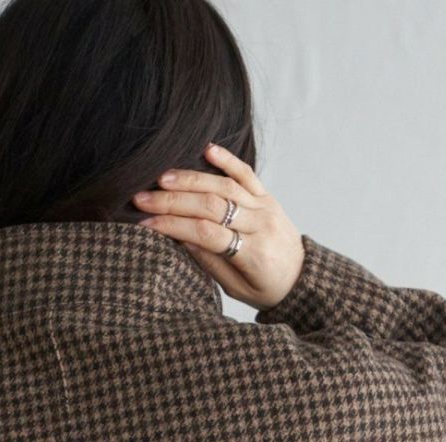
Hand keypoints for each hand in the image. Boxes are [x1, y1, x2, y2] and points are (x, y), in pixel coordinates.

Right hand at [131, 142, 304, 310]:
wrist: (303, 278)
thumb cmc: (267, 289)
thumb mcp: (238, 288)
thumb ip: (212, 263)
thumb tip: (181, 238)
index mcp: (252, 254)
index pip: (206, 234)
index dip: (174, 227)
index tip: (146, 224)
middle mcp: (260, 225)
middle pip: (212, 206)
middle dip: (173, 201)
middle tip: (143, 198)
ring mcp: (266, 207)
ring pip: (225, 186)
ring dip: (191, 179)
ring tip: (162, 178)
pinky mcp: (268, 196)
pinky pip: (247, 174)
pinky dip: (227, 159)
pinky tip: (206, 149)